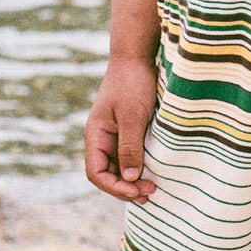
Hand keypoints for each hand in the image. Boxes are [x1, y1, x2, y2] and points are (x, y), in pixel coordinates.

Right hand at [85, 58, 157, 201]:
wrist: (137, 57)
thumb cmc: (132, 83)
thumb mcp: (132, 116)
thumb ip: (130, 147)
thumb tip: (130, 179)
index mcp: (95, 136)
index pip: (96, 172)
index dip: (114, 187)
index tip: (137, 190)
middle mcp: (102, 139)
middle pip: (108, 175)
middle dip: (126, 188)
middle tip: (150, 192)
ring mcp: (115, 136)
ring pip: (120, 168)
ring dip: (133, 181)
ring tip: (152, 189)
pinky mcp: (129, 132)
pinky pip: (130, 157)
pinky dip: (140, 168)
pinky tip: (154, 173)